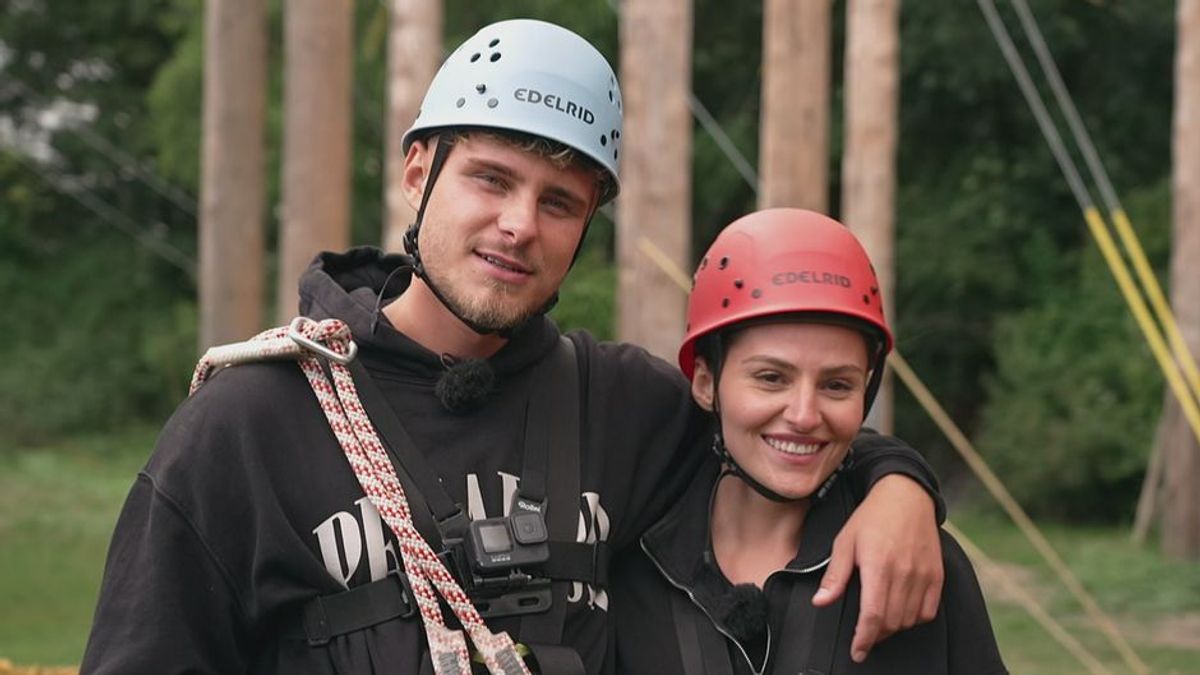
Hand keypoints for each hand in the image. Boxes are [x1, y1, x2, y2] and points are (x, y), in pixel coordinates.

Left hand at [812, 475, 942, 662]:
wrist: (905, 496)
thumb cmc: (871, 518)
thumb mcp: (844, 542)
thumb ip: (835, 575)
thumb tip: (821, 602)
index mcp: (878, 566)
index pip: (872, 615)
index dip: (863, 639)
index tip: (857, 651)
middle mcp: (904, 573)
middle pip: (891, 622)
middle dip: (875, 635)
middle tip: (863, 636)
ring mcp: (923, 574)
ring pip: (909, 619)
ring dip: (893, 628)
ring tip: (879, 623)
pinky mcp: (937, 575)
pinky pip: (928, 610)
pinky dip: (914, 619)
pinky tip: (901, 613)